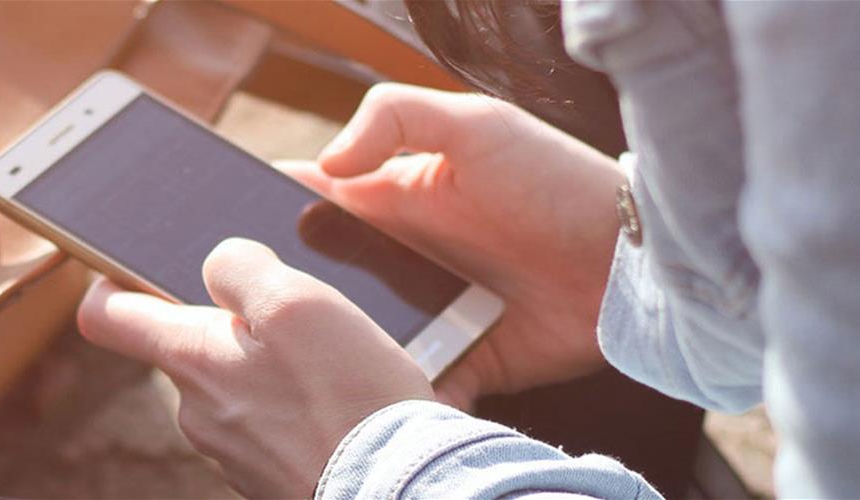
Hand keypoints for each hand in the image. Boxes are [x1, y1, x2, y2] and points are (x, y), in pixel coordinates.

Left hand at [78, 238, 435, 497]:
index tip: (126, 268)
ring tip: (332, 362)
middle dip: (231, 323)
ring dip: (273, 365)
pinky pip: (271, 423)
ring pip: (236, 385)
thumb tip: (220, 264)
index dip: (110, 283)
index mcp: (190, 359)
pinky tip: (342, 402)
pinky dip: (297, 405)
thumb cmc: (347, 397)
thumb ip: (241, 269)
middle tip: (292, 314)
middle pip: (188, 347)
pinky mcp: (267, 474)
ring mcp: (231, 450)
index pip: (106, 318)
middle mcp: (196, 411)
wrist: (394, 491)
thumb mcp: (297, 303)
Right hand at [280, 83, 628, 407]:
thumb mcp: (475, 123)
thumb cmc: (557, 181)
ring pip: (358, 342)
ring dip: (338, 354)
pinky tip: (381, 398)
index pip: (310, 206)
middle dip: (290, 301)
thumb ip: (392, 118)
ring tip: (315, 364)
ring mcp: (428, 315)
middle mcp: (400, 260)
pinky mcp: (461, 363)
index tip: (228, 236)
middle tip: (265, 315)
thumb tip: (323, 165)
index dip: (266, 218)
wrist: (631, 259)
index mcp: (391, 200)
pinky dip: (398, 396)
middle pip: (321, 285)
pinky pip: (414, 386)